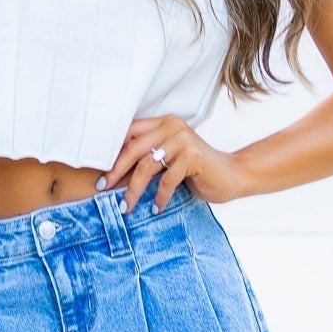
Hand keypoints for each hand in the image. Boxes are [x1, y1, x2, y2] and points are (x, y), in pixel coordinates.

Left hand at [100, 114, 248, 213]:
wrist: (232, 175)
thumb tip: (112, 171)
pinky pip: (167, 180)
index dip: (112, 151)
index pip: (129, 132)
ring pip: (147, 166)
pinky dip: (159, 197)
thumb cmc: (196, 170)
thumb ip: (148, 154)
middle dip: (115, 170)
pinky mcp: (193, 157)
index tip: (100, 170)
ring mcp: (183, 141)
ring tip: (126, 207)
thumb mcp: (170, 157)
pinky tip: (156, 208)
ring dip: (133, 189)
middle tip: (103, 187)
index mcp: (163, 123)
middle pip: (134, 148)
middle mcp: (172, 127)